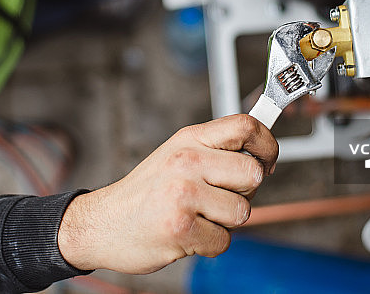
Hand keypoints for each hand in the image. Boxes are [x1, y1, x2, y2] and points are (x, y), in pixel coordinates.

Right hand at [57, 114, 277, 273]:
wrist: (101, 223)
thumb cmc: (146, 193)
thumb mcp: (176, 155)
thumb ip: (215, 151)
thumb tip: (262, 155)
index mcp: (189, 139)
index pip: (245, 126)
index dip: (268, 144)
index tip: (268, 160)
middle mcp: (187, 161)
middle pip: (253, 174)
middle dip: (245, 193)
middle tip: (219, 198)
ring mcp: (183, 194)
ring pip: (242, 212)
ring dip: (225, 222)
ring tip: (197, 216)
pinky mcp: (181, 227)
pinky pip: (224, 241)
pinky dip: (209, 244)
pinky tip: (187, 233)